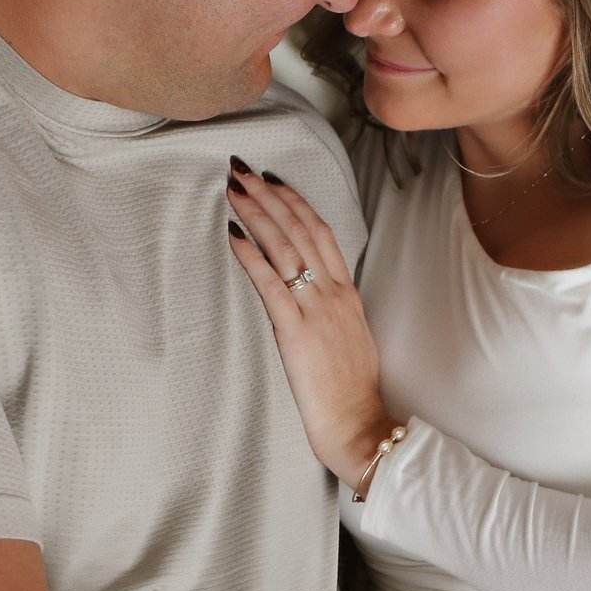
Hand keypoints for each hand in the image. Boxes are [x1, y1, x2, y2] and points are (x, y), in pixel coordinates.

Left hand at [222, 160, 399, 486]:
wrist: (358, 423)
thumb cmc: (352, 392)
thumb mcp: (351, 341)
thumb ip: (333, 313)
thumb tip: (313, 298)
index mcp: (347, 295)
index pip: (322, 233)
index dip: (295, 203)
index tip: (274, 181)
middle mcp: (333, 294)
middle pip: (301, 230)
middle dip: (270, 195)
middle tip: (243, 168)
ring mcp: (316, 310)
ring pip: (285, 248)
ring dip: (257, 213)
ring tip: (233, 188)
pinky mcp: (296, 331)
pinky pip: (270, 283)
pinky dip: (250, 255)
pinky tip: (232, 234)